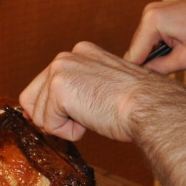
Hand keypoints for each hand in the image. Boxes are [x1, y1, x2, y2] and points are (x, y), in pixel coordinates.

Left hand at [19, 41, 185, 141]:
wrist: (152, 105)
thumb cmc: (139, 103)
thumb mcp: (104, 88)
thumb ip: (80, 90)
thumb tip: (56, 110)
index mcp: (81, 53)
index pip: (46, 86)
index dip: (60, 109)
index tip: (88, 110)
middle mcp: (67, 56)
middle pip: (33, 100)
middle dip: (57, 117)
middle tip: (91, 114)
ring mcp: (61, 68)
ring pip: (39, 114)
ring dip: (65, 125)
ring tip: (95, 114)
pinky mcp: (58, 87)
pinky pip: (48, 125)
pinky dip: (69, 132)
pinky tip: (93, 119)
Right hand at [125, 0, 185, 72]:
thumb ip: (160, 69)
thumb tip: (144, 76)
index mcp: (152, 21)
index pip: (133, 55)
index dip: (140, 73)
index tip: (148, 84)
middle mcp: (149, 12)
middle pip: (137, 48)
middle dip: (150, 61)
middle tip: (168, 73)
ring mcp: (154, 10)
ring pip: (144, 42)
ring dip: (156, 53)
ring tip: (176, 59)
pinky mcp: (160, 12)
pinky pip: (152, 34)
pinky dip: (161, 44)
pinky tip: (177, 48)